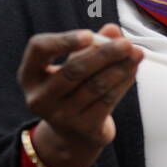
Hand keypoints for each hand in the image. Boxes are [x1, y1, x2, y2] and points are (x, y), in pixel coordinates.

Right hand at [19, 24, 143, 166]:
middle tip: (126, 43)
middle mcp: (41, 97)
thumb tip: (113, 29)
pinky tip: (132, 71)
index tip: (89, 34)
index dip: (64, 41)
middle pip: (74, 70)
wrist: (73, 137)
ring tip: (137, 54)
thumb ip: (89, 47)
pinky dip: (122, 84)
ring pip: (95, 87)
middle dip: (104, 54)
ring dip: (119, 68)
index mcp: (29, 75)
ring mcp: (62, 116)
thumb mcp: (71, 67)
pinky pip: (107, 101)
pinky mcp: (84, 128)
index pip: (40, 49)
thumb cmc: (71, 92)